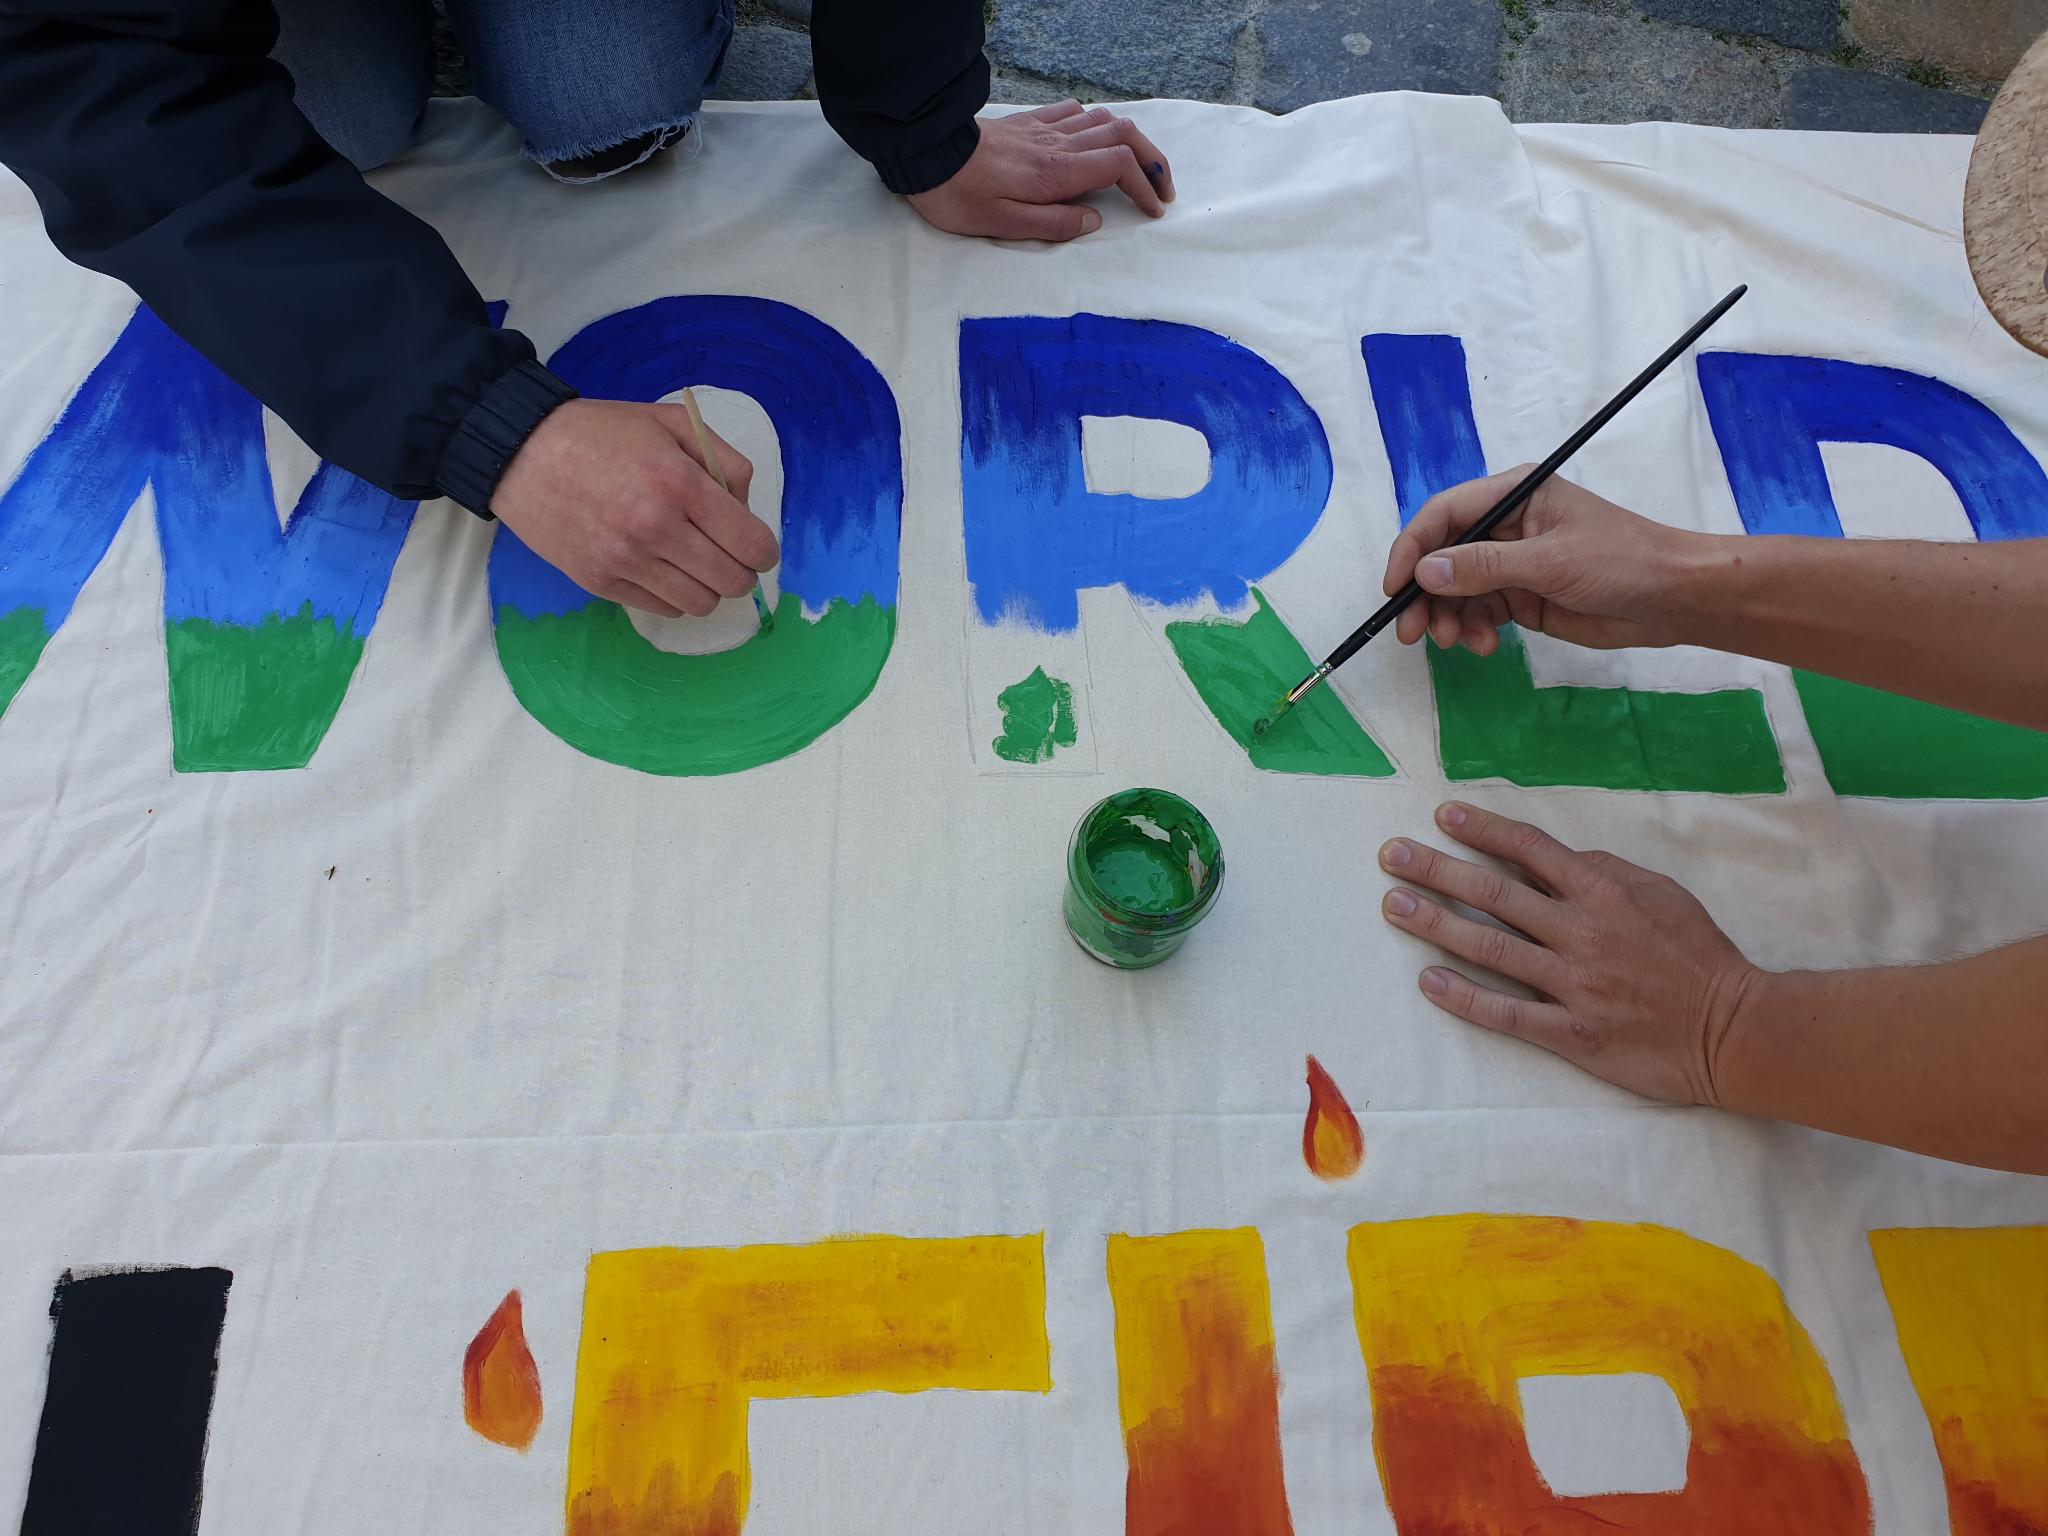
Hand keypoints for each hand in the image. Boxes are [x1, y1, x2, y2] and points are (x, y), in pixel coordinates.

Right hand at [490, 398, 776, 616]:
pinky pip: (662, 608)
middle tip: (729, 557)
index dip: (764, 551)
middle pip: (731, 581)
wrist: (522, 451)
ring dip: (707, 587)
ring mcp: (625, 560)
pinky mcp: (600, 583)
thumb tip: (747, 510)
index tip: (759, 548)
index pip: (749, 543)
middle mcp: (655, 528)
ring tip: (693, 563)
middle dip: (741, 572)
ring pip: (699, 603)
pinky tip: (661, 568)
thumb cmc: (601, 433)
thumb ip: (724, 461)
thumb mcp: (671, 424)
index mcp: (678, 483)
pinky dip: (672, 594)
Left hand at [908, 100, 1173, 241]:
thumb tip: (1092, 223)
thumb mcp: (1002, 225)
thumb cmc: (958, 195)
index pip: (1119, 166)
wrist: (925, 153)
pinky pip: (1073, 112)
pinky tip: (1093, 141)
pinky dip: (1095, 124)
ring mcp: (1043, 129)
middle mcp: (1057, 144)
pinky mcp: (1028, 122)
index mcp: (1055, 173)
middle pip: (1123, 135)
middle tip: (1160, 189)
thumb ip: (1052, 225)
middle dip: (1152, 160)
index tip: (1152, 210)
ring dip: (1129, 141)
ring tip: (1136, 168)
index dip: (1144, 186)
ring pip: (1103, 120)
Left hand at [1378, 802, 1759, 1106]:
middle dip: (1437, 869)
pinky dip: (1465, 996)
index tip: (1441, 815)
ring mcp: (1574, 984)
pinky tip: (1428, 980)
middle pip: (1495, 893)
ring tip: (1394, 904)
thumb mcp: (1662, 893)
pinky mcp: (1572, 1033)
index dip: (1483, 830)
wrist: (1734, 1029)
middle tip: (1390, 855)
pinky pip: (1507, 1013)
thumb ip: (1607, 871)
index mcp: (1604, 892)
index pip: (1531, 850)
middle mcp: (1581, 932)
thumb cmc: (1698, 955)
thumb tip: (1558, 858)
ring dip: (1436, 924)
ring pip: (1491, 947)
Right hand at [1383, 470, 1702, 653]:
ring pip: (1457, 589)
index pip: (1445, 515)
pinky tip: (1485, 646)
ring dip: (1449, 617)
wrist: (1673, 599)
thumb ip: (1484, 567)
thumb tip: (1424, 574)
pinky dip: (1473, 629)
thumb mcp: (1550, 561)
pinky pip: (1480, 611)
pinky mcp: (1523, 597)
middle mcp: (1507, 526)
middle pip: (1444, 556)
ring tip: (1457, 643)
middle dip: (1425, 594)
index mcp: (1515, 495)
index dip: (1413, 549)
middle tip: (1412, 632)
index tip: (1394, 587)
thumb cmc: (1621, 561)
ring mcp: (1514, 563)